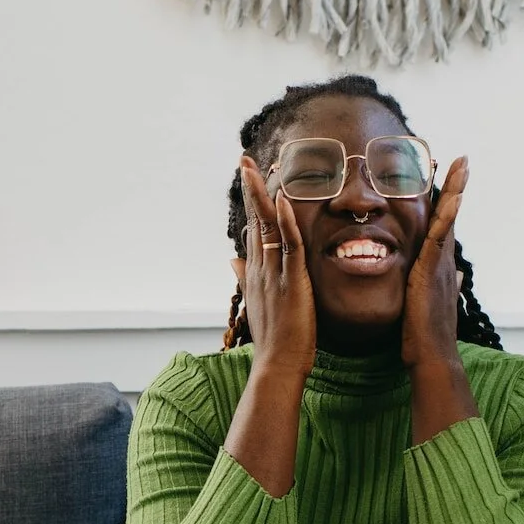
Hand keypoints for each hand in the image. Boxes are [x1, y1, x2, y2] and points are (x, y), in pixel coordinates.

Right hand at [234, 156, 316, 381]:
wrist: (277, 365)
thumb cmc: (273, 339)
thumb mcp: (258, 303)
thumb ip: (246, 277)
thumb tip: (231, 259)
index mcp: (255, 272)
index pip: (254, 228)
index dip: (253, 202)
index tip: (250, 176)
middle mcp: (259, 268)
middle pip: (255, 220)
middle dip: (251, 188)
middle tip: (245, 159)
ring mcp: (273, 274)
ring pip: (268, 227)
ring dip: (264, 195)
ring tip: (259, 166)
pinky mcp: (291, 282)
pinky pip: (289, 245)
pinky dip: (286, 221)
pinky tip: (284, 199)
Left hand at [401, 157, 468, 371]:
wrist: (432, 356)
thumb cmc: (427, 334)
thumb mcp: (432, 303)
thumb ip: (443, 286)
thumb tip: (459, 276)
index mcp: (439, 266)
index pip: (443, 226)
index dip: (446, 201)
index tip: (450, 177)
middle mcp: (444, 261)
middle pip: (450, 215)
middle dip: (456, 186)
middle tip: (462, 159)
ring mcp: (441, 266)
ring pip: (448, 221)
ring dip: (455, 192)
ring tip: (461, 165)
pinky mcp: (431, 273)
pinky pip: (439, 239)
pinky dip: (446, 217)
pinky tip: (451, 199)